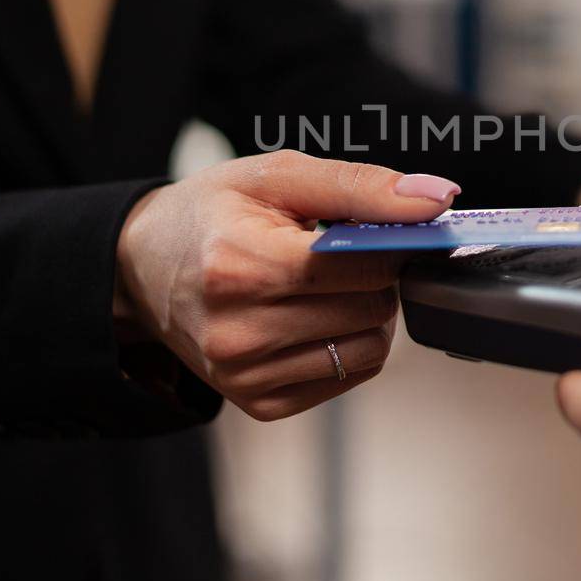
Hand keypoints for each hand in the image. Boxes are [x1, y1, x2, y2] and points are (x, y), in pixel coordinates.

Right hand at [114, 150, 459, 419]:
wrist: (141, 267)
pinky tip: (315, 316)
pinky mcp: (259, 404)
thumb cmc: (212, 213)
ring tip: (330, 285)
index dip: (391, 244)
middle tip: (346, 254)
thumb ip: (361, 185)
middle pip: (371, 309)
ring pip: (369, 350)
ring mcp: (246, 376)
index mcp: (241, 265)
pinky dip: (348, 344)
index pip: (362, 266)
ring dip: (368, 313)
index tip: (389, 229)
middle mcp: (239, 331)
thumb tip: (438, 200)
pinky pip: (347, 376)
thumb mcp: (276, 176)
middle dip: (377, 276)